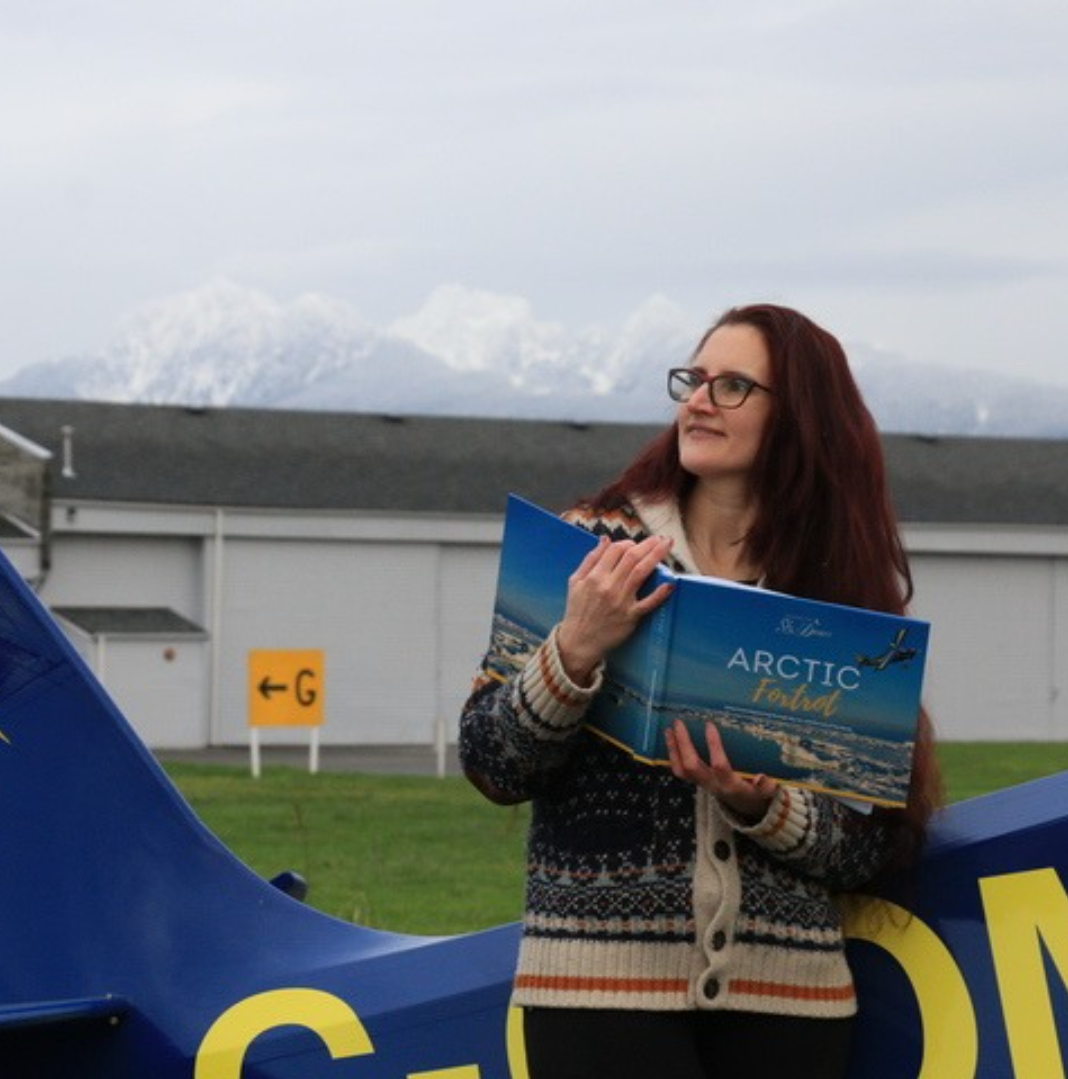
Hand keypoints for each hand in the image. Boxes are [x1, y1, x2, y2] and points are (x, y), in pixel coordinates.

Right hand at [555, 535, 673, 684]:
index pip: (615, 550)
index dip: (628, 543)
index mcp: (595, 576)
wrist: (579, 641)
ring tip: (667, 545)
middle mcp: (608, 586)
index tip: (635, 544)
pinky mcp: (630, 616)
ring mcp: (621, 601)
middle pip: (632, 557)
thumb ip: (590, 559)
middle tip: (660, 538)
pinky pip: (647, 603)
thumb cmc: (577, 610)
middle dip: (648, 544)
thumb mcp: (575, 581)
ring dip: (656, 556)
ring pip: (641, 572)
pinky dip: (659, 593)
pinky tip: (670, 583)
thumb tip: (605, 539)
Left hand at [665, 718, 777, 821]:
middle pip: (692, 766)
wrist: (745, 807)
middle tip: (680, 723)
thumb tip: (761, 779)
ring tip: (669, 729)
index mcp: (731, 785)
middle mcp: (712, 785)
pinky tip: (670, 739)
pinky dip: (672, 754)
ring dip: (673, 748)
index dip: (714, 746)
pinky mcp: (696, 782)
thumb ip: (766, 787)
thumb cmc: (756, 794)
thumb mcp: (766, 792)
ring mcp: (702, 784)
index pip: (720, 766)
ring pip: (681, 769)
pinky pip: (678, 771)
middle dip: (684, 744)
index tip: (709, 725)